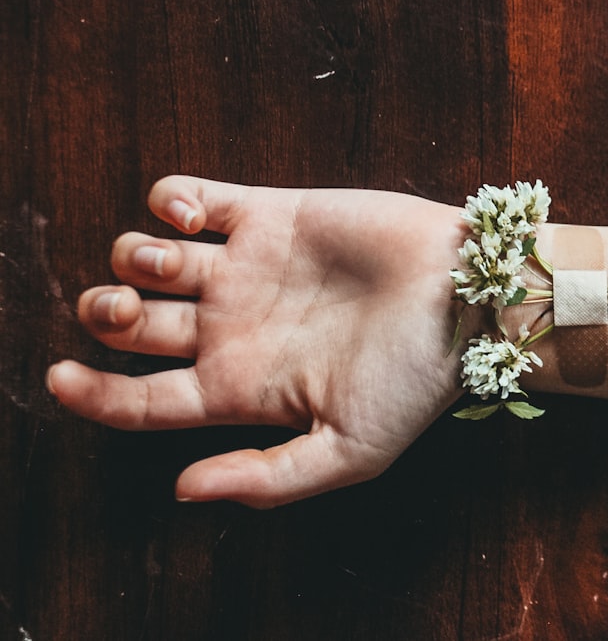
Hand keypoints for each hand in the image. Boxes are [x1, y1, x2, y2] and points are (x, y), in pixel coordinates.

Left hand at [47, 176, 468, 506]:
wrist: (466, 296)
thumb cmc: (416, 380)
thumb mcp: (351, 452)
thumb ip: (269, 478)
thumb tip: (184, 490)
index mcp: (242, 388)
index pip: (142, 399)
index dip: (91, 393)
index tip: (60, 378)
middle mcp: (234, 328)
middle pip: (131, 324)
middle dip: (104, 315)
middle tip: (123, 311)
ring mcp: (247, 269)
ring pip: (145, 258)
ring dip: (130, 258)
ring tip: (168, 263)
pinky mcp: (267, 213)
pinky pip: (187, 197)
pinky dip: (164, 200)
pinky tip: (184, 215)